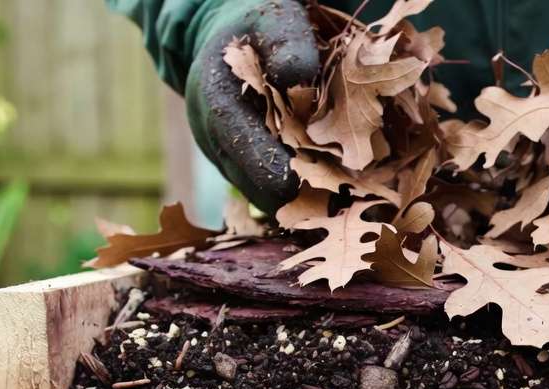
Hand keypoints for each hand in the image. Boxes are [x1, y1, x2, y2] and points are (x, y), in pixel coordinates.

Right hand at [186, 0, 319, 214]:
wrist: (234, 42)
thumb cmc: (258, 29)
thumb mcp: (271, 22)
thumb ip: (284, 44)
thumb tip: (299, 75)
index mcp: (214, 94)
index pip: (234, 135)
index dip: (264, 160)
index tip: (294, 180)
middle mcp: (212, 133)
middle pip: (246, 176)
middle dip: (287, 191)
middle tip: (330, 202)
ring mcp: (225, 155)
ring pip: (257, 191)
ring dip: (294, 200)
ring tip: (336, 206)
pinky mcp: (242, 168)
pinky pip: (266, 192)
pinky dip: (296, 197)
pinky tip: (331, 200)